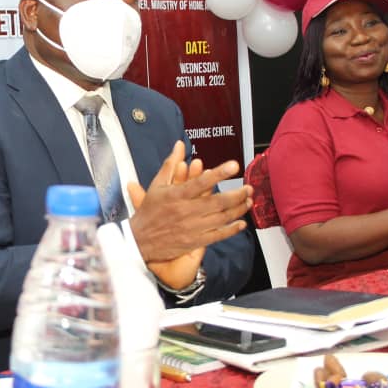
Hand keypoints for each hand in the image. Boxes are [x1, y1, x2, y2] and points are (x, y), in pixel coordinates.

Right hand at [127, 141, 250, 264]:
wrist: (139, 241)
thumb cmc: (149, 211)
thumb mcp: (156, 185)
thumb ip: (171, 164)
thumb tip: (180, 146)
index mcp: (177, 195)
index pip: (201, 182)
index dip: (219, 173)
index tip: (233, 166)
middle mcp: (186, 211)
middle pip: (217, 202)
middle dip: (237, 194)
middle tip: (248, 188)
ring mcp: (192, 228)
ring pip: (221, 218)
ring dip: (238, 210)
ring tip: (248, 201)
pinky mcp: (194, 241)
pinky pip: (217, 235)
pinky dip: (231, 229)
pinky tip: (241, 223)